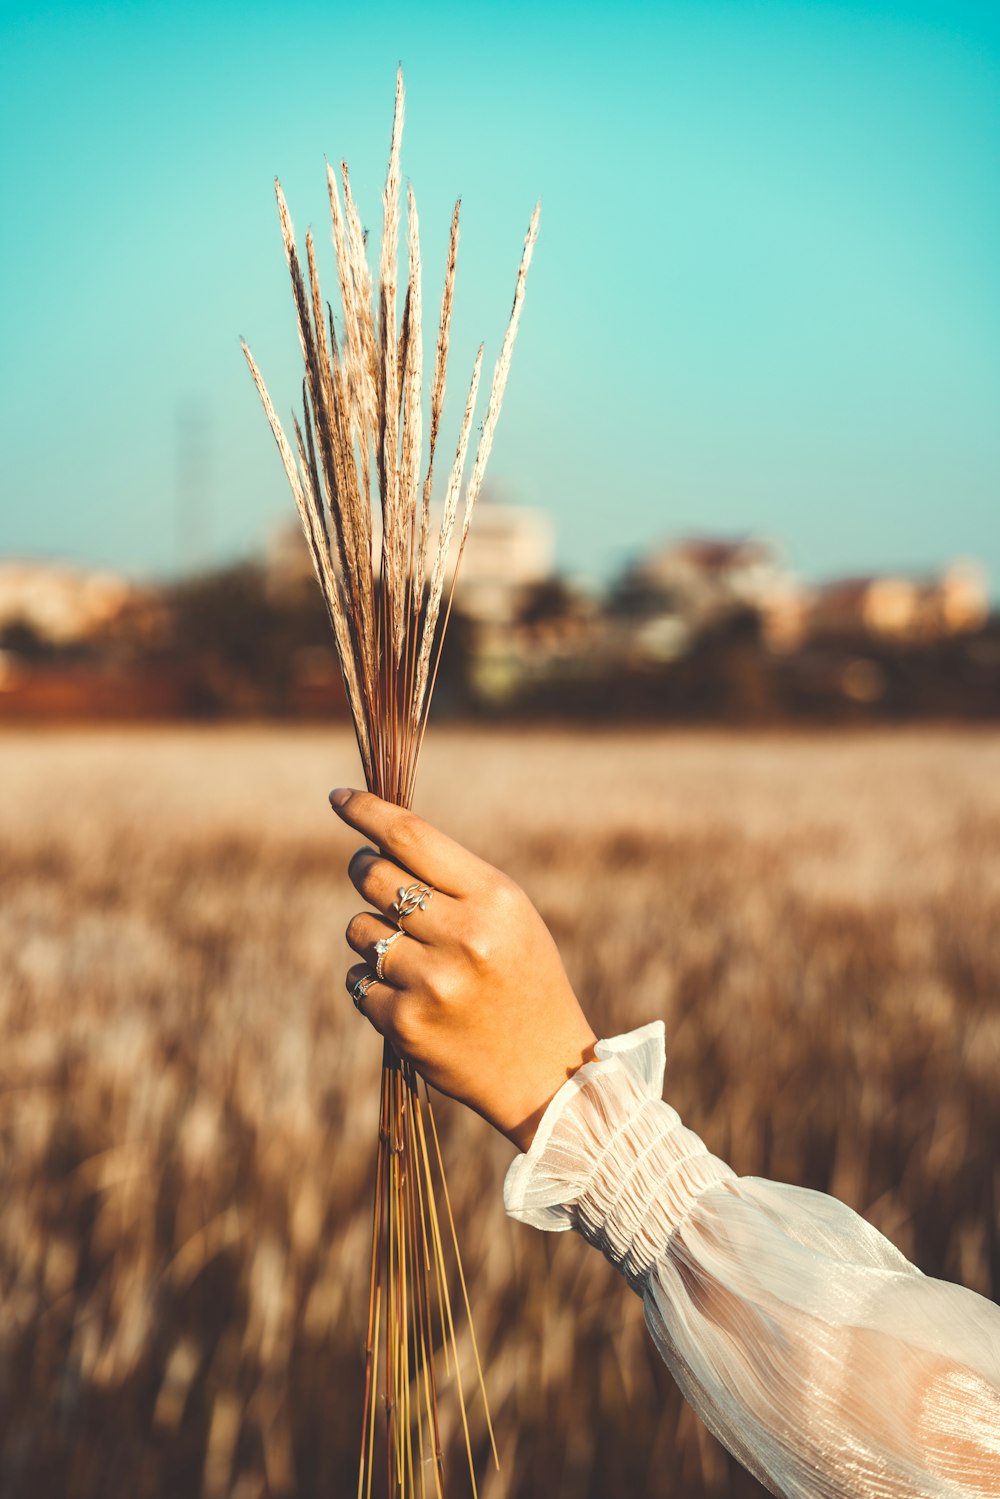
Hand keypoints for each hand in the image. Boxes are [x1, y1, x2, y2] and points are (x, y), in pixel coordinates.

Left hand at [330, 789, 596, 1151]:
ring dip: (373, 936)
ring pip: (359, 929)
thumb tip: (377, 842)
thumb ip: (453, 880)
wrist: (546, 1072)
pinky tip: (409, 996)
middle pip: (372, 876)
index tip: (339, 798)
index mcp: (495, 899)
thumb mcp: (509, 917)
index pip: (412, 837)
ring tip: (414, 959)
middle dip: (364, 870)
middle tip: (371, 876)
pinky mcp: (405, 1024)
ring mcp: (431, 983)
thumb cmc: (523, 979)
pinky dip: (372, 983)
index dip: (366, 812)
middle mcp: (464, 936)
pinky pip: (357, 980)